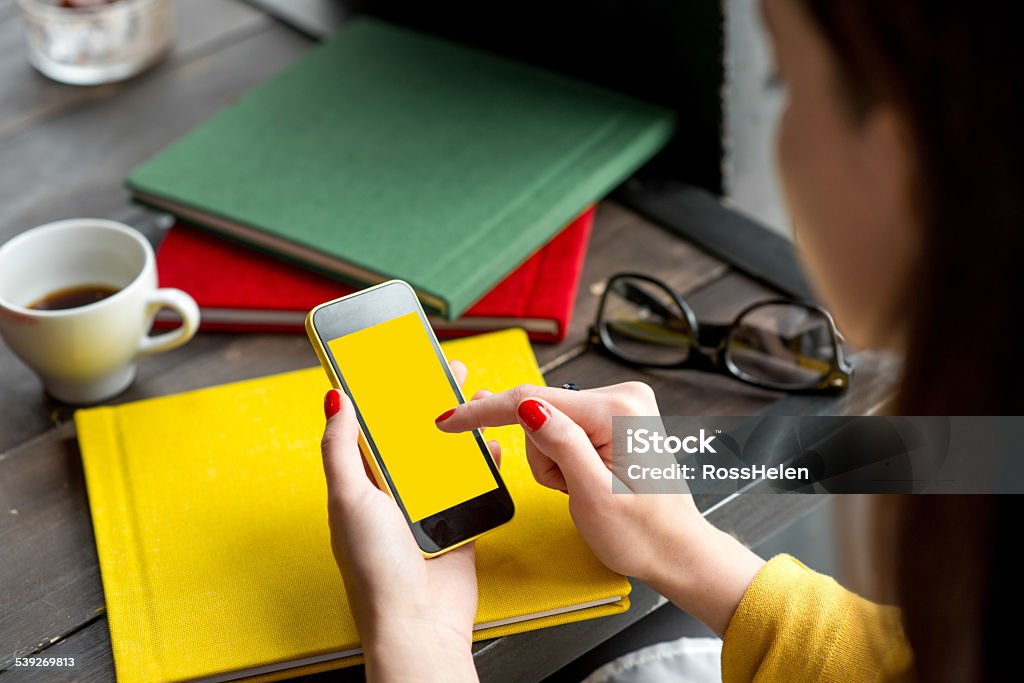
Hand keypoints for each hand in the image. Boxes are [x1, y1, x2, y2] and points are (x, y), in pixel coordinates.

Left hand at [320, 361, 496, 681]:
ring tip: (475, 396)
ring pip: (445, 455)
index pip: (371, 426)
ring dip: (460, 427)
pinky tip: (493, 444)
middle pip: (412, 434)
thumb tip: (333, 398)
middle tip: (445, 369)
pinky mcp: (457, 521)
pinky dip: (485, 463)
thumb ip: (341, 448)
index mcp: (361, 483)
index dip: (383, 394)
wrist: (418, 623)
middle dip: (428, 401)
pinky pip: (473, 484)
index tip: (397, 362)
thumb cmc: (376, 568)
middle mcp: (393, 492)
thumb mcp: (349, 498)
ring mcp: (426, 506)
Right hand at [435, 381, 764, 634]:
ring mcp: (622, 406)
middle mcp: (623, 396)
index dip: (485, 412)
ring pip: (549, 423)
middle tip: (568, 489)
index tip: (448, 421)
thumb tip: (527, 407)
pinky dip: (564, 458)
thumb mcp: (592, 495)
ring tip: (582, 489)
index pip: (533, 400)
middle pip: (540, 412)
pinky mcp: (617, 419)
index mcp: (618, 409)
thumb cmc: (641, 533)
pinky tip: (586, 479)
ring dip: (553, 462)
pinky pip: (565, 429)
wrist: (676, 551)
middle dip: (541, 455)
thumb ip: (559, 444)